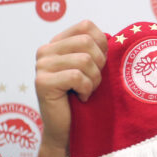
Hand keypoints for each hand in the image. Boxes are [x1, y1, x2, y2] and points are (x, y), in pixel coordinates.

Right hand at [34, 20, 107, 151]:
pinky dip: (86, 89)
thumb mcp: (92, 68)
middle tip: (94, 81)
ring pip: (84, 60)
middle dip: (99, 64)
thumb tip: (114, 37)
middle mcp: (45, 50)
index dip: (102, 44)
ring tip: (88, 91)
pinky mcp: (41, 82)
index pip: (86, 26)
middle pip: (87, 41)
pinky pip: (76, 76)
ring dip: (94, 80)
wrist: (69, 130)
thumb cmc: (84, 97)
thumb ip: (96, 49)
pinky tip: (82, 98)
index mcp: (58, 43)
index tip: (101, 64)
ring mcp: (41, 66)